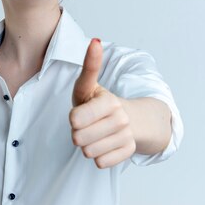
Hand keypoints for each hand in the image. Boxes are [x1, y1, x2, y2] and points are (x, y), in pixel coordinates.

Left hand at [69, 38, 136, 168]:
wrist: (131, 119)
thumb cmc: (99, 102)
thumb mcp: (89, 86)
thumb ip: (90, 66)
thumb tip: (95, 41)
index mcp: (109, 101)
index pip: (76, 120)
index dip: (73, 119)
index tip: (80, 114)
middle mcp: (120, 119)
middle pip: (79, 139)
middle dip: (78, 133)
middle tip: (88, 125)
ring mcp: (126, 136)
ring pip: (89, 152)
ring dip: (87, 145)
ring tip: (95, 134)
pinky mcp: (128, 151)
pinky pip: (101, 163)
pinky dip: (99, 156)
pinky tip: (105, 144)